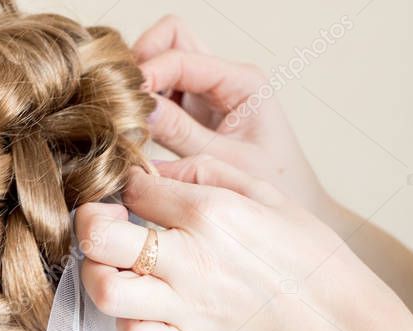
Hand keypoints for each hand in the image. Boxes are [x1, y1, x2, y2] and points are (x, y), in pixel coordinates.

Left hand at [75, 155, 401, 330]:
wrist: (338, 321)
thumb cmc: (304, 253)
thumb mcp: (265, 191)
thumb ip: (204, 171)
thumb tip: (150, 169)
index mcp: (211, 213)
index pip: (131, 187)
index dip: (122, 185)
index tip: (132, 195)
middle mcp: (191, 259)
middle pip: (98, 237)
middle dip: (89, 224)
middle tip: (106, 226)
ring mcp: (187, 308)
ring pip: (105, 291)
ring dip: (99, 276)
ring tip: (120, 270)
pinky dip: (126, 325)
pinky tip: (142, 310)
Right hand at [133, 16, 333, 218]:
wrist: (291, 209)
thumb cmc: (270, 185)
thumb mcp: (222, 161)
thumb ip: (178, 133)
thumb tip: (136, 110)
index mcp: (241, 82)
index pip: (181, 54)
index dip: (146, 71)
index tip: (122, 98)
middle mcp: (223, 79)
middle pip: (171, 39)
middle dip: (142, 59)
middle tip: (121, 97)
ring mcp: (206, 94)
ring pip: (162, 61)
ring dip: (140, 81)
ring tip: (125, 116)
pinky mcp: (193, 114)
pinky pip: (160, 93)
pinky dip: (142, 102)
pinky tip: (133, 128)